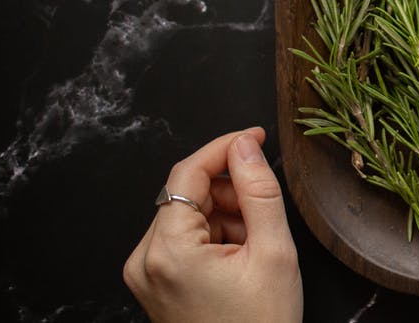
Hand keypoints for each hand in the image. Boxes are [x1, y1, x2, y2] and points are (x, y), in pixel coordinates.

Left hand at [124, 128, 302, 322]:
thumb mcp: (273, 252)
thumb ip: (259, 191)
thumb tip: (246, 146)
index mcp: (168, 251)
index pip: (187, 173)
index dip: (225, 147)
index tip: (257, 136)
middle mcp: (145, 260)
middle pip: (186, 194)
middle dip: (230, 191)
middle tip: (266, 211)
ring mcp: (146, 274)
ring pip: (188, 215)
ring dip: (226, 214)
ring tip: (257, 243)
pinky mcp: (154, 283)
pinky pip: (184, 239)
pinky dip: (216, 235)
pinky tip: (242, 255)